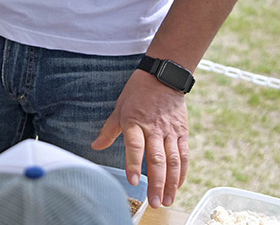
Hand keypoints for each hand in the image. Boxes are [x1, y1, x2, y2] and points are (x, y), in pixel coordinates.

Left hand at [91, 71, 188, 207]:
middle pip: (157, 158)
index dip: (134, 164)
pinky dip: (182, 173)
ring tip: (166, 200)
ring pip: (174, 161)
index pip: (135, 146)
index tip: (134, 181)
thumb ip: (109, 131)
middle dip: (156, 183)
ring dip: (171, 183)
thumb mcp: (119, 108)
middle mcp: (154, 128)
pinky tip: (177, 186)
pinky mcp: (183, 132)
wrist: (163, 76)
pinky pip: (184, 155)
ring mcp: (170, 131)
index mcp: (135, 122)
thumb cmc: (137, 93)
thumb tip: (95, 146)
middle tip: (153, 202)